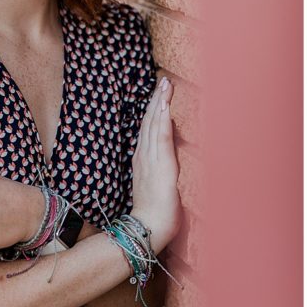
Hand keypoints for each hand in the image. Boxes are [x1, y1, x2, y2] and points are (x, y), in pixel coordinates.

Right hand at [130, 77, 180, 252]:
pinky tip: (164, 106)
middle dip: (156, 99)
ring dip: (159, 103)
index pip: (148, 128)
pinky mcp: (161, 164)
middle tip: (162, 79)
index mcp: (143, 159)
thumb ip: (156, 171)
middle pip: (150, 121)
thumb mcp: (154, 186)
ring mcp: (151, 158)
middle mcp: (144, 155)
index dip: (153, 109)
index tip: (158, 92)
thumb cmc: (154, 213)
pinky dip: (162, 119)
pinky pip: (161, 137)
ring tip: (164, 84)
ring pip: (155, 124)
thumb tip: (163, 161)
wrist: (148, 227)